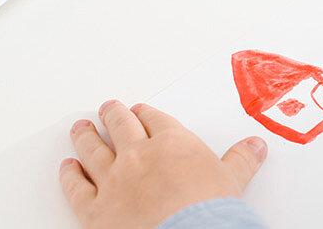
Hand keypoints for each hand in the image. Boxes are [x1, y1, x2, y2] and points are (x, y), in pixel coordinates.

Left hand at [60, 101, 267, 228]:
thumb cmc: (210, 212)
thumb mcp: (232, 181)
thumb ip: (241, 161)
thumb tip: (255, 146)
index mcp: (173, 143)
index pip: (157, 120)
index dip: (147, 114)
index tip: (142, 111)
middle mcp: (138, 156)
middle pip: (121, 127)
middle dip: (113, 116)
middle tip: (108, 109)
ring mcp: (113, 180)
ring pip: (93, 151)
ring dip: (86, 137)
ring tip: (81, 128)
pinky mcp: (95, 209)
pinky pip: (76, 187)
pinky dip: (70, 175)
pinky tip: (67, 166)